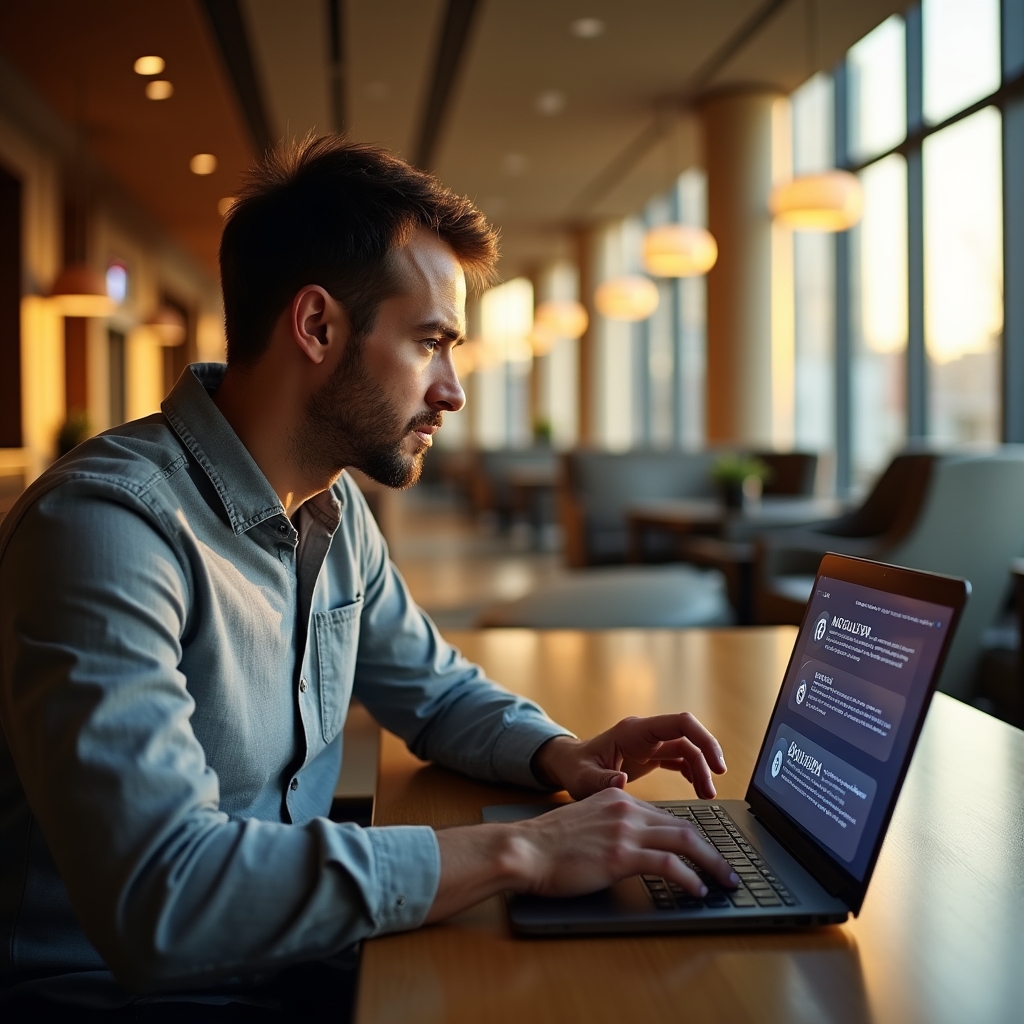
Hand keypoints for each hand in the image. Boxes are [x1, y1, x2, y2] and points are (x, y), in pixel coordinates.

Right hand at [426, 788, 738, 921]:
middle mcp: (626, 807)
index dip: (689, 838)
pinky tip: (696, 890)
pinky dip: (688, 878)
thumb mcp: (586, 823)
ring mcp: (625, 830)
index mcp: (618, 796)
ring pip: (685, 841)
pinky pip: (668, 864)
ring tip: (723, 882)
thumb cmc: (548, 843)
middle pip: (683, 826)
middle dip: (711, 851)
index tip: (703, 854)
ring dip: (710, 864)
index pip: (665, 816)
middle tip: (726, 871)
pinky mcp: (622, 854)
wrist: (525, 849)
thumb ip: (612, 828)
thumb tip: (634, 849)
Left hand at [533, 713, 726, 799]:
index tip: (716, 765)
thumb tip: (621, 781)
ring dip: (701, 770)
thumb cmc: (574, 770)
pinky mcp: (651, 755)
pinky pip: (680, 759)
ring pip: (687, 749)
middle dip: (707, 758)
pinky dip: (693, 773)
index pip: (679, 723)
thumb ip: (600, 780)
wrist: (568, 767)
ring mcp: (650, 743)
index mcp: (633, 732)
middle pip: (688, 736)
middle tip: (714, 787)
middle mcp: (645, 733)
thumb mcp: (582, 779)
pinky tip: (698, 790)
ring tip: (707, 797)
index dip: (703, 739)